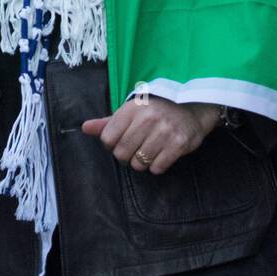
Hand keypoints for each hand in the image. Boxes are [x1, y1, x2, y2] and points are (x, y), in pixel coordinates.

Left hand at [81, 96, 220, 175]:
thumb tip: (84, 128)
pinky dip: (157, 166)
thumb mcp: (131, 111)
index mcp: (132, 108)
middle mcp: (147, 118)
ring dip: (142, 162)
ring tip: (150, 150)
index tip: (121, 141)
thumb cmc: (156, 111)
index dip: (112, 145)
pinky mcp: (179, 143)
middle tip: (136, 148)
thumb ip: (108, 122)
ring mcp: (164, 131)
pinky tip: (162, 153)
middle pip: (122, 153)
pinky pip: (157, 168)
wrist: (192, 107)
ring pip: (139, 163)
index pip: (107, 138)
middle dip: (126, 156)